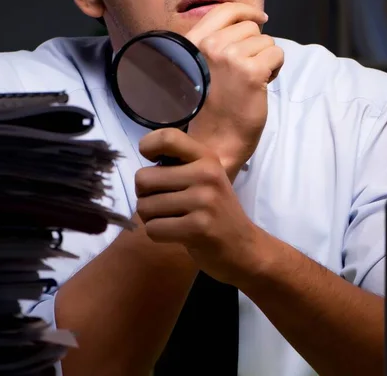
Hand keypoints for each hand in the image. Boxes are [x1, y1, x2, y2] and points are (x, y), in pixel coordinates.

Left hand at [135, 128, 263, 284]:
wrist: (243, 247)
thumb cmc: (215, 210)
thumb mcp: (205, 178)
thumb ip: (178, 164)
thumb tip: (143, 158)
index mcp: (206, 157)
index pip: (166, 138)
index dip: (148, 148)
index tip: (153, 165)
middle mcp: (206, 174)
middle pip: (143, 178)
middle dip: (145, 196)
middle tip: (163, 204)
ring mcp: (203, 201)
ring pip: (145, 206)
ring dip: (151, 218)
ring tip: (172, 220)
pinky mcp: (198, 228)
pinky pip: (153, 229)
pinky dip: (158, 235)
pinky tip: (176, 235)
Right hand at [184, 2, 283, 180]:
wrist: (211, 143)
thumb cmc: (207, 109)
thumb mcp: (199, 67)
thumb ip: (214, 42)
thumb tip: (249, 21)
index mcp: (193, 43)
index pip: (224, 10)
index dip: (246, 11)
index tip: (260, 18)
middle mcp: (209, 46)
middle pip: (250, 26)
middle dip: (255, 45)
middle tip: (246, 71)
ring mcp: (230, 57)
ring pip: (266, 40)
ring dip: (265, 58)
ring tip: (250, 81)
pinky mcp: (252, 72)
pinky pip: (276, 54)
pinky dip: (275, 69)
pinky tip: (260, 85)